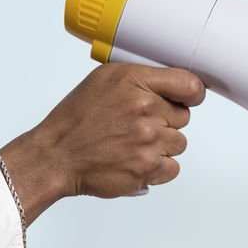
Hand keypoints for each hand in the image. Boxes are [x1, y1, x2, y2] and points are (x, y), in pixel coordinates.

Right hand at [0, 63, 207, 223]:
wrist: (55, 156)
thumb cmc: (77, 120)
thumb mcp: (103, 80)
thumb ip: (141, 79)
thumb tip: (173, 84)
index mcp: (135, 82)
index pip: (190, 84)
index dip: (191, 93)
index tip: (186, 99)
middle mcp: (145, 110)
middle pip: (183, 117)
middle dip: (165, 120)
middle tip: (137, 124)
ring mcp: (149, 140)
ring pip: (178, 143)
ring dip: (161, 145)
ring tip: (131, 143)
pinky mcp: (148, 167)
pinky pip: (172, 167)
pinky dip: (157, 168)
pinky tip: (135, 159)